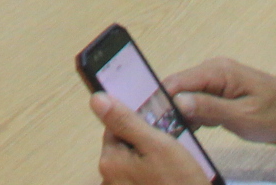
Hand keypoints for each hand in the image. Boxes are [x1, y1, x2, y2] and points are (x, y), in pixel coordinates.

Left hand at [90, 95, 212, 184]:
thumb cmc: (179, 182)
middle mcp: (108, 179)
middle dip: (143, 145)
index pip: (114, 128)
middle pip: (122, 147)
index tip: (156, 130)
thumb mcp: (157, 145)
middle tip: (168, 151)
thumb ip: (126, 121)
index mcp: (109, 161)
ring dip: (148, 162)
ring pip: (132, 164)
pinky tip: (167, 179)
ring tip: (171, 168)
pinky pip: (138, 179)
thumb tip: (96, 99)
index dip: (137, 126)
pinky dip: (151, 176)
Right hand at [162, 56, 275, 145]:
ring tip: (172, 135)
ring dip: (181, 115)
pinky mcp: (223, 95)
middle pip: (178, 88)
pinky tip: (191, 133)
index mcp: (217, 71)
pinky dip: (194, 118)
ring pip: (187, 97)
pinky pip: (199, 104)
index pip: (177, 82)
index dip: (159, 100)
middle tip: (159, 132)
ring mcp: (218, 83)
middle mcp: (214, 72)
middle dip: (167, 109)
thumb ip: (209, 108)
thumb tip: (177, 102)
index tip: (148, 120)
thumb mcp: (243, 116)